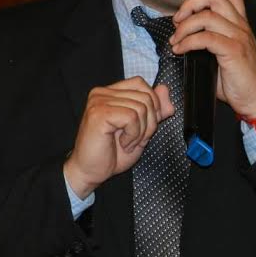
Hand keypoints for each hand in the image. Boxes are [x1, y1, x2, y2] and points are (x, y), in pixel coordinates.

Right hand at [63, 77, 173, 198]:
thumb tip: (165, 89)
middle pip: (145, 96)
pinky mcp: (99, 113)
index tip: (144, 126)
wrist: (89, 172)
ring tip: (127, 142)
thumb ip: (155, 110)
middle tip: (136, 139)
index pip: (140, 83)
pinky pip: (132, 117)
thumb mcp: (142, 130)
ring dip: (141, 132)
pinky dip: (133, 135)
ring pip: (141, 107)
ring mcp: (99, 101)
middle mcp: (102, 93)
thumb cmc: (111, 154)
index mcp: (110, 93)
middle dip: (150, 123)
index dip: (152, 104)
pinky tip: (123, 143)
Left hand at [170, 0, 255, 117]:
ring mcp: (239, 37)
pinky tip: (180, 50)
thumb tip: (184, 35)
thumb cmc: (238, 80)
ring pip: (207, 16)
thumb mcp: (225, 53)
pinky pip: (206, 38)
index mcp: (241, 24)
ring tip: (176, 39)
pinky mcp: (234, 51)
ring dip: (185, 26)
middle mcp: (241, 26)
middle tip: (177, 19)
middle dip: (190, 3)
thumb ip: (211, 39)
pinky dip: (188, 41)